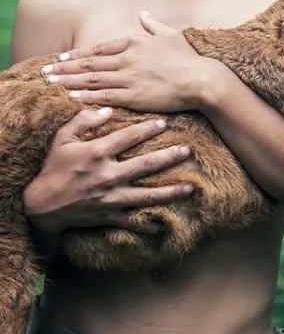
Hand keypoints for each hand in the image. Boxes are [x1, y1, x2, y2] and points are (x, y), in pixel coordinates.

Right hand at [23, 107, 193, 238]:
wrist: (43, 206)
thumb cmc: (53, 167)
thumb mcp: (62, 139)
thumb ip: (83, 121)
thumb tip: (106, 110)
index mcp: (96, 153)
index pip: (127, 138)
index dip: (147, 129)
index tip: (163, 123)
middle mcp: (108, 176)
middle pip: (145, 165)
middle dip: (169, 158)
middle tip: (188, 151)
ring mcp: (110, 199)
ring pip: (147, 196)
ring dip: (170, 192)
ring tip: (190, 188)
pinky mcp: (109, 216)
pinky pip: (133, 222)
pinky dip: (149, 224)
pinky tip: (165, 223)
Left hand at [40, 11, 212, 111]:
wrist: (201, 79)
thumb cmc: (188, 57)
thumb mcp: (170, 34)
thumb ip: (153, 25)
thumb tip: (143, 14)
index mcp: (133, 42)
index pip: (98, 49)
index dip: (77, 55)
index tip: (61, 58)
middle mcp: (126, 59)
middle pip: (88, 64)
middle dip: (64, 68)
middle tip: (43, 72)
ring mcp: (128, 78)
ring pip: (91, 80)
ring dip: (68, 82)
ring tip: (49, 84)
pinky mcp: (133, 96)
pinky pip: (103, 96)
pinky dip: (85, 96)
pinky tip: (70, 97)